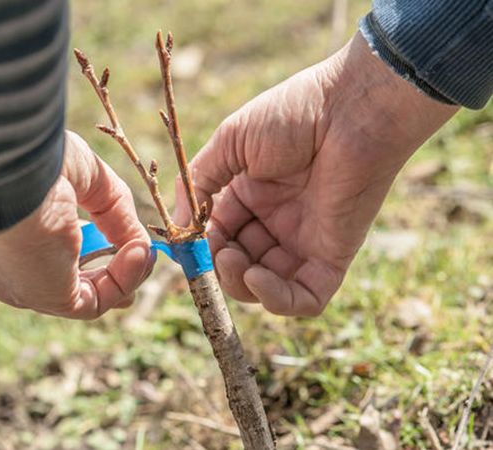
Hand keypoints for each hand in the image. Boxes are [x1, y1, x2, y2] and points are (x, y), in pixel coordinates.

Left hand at [0, 131, 151, 318]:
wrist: (14, 171)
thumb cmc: (39, 163)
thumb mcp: (87, 180)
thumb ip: (114, 212)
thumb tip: (141, 245)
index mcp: (7, 234)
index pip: (50, 254)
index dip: (91, 250)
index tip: (119, 240)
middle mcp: (10, 267)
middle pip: (69, 282)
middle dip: (111, 273)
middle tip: (140, 255)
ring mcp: (27, 286)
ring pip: (86, 296)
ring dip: (124, 275)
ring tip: (146, 251)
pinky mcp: (47, 297)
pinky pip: (96, 301)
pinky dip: (124, 280)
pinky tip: (139, 254)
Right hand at [178, 32, 457, 315]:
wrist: (352, 108)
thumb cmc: (293, 115)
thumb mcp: (232, 141)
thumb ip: (200, 181)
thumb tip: (177, 226)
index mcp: (252, 195)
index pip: (219, 234)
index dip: (202, 244)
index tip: (188, 244)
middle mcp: (276, 222)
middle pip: (240, 265)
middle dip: (220, 267)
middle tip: (216, 252)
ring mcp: (304, 242)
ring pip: (267, 288)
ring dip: (241, 284)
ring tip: (234, 260)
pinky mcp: (332, 257)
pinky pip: (305, 298)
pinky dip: (277, 299)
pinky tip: (258, 277)